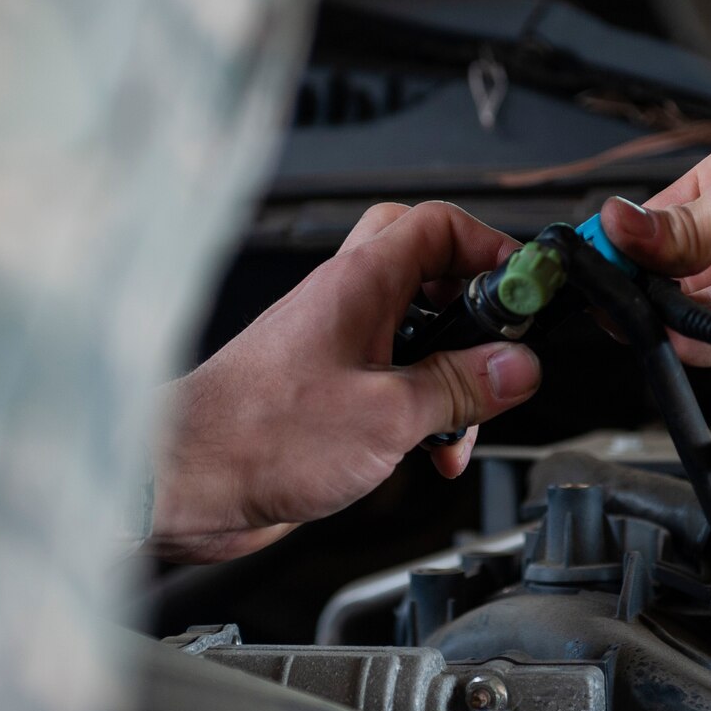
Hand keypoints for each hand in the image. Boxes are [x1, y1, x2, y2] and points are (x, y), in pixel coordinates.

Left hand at [148, 201, 541, 562]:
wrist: (182, 483)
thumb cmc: (256, 437)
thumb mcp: (388, 415)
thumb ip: (461, 387)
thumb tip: (519, 367)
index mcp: (359, 285)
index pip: (440, 227)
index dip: (492, 250)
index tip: (527, 292)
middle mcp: (346, 305)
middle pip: (428, 269)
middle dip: (474, 312)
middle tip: (500, 347)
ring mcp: (334, 345)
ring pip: (415, 333)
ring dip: (451, 377)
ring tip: (461, 425)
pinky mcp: (327, 390)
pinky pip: (393, 380)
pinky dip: (421, 409)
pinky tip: (425, 451)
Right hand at [600, 119, 710, 364]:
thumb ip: (687, 223)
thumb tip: (620, 225)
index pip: (661, 223)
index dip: (627, 243)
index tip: (594, 259)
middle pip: (678, 273)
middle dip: (644, 287)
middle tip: (609, 298)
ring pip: (705, 312)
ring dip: (672, 319)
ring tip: (642, 317)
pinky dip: (709, 346)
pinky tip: (682, 337)